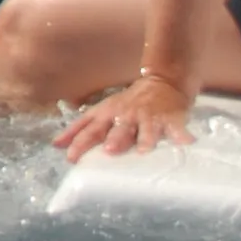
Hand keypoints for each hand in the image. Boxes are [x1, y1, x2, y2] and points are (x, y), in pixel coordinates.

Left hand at [53, 73, 194, 161]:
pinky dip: (180, 136)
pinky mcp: (171, 119)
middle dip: (114, 139)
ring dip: (144, 139)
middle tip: (110, 151)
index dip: (80, 142)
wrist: (162, 84)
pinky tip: (184, 144)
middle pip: (118, 129)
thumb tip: (56, 144)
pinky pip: (176, 129)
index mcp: (108, 114)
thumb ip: (80, 128)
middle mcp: (127, 115)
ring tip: (144, 150)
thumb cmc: (126, 104)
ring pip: (146, 129)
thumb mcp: (101, 111)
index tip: (71, 157)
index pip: (91, 129)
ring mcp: (149, 116)